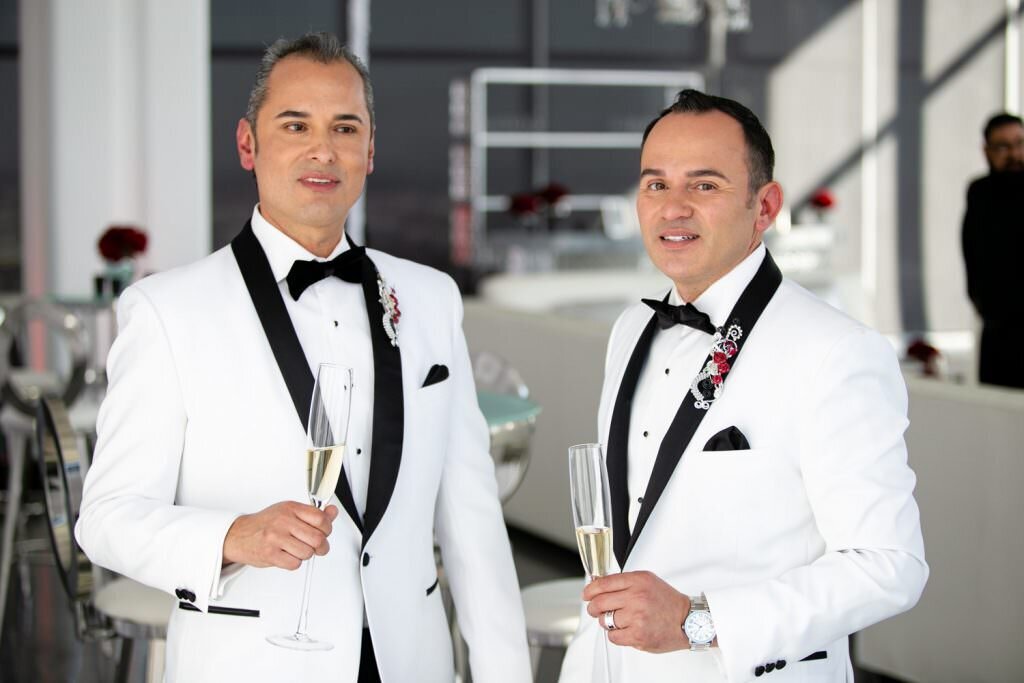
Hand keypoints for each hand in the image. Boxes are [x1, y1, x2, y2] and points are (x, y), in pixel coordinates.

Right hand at [222, 501, 338, 569]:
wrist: (239, 535)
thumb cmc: (265, 524)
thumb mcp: (289, 512)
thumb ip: (313, 514)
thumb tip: (333, 511)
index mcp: (291, 508)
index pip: (321, 519)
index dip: (327, 529)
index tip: (324, 532)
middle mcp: (283, 521)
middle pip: (317, 538)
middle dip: (321, 546)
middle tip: (317, 547)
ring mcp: (276, 538)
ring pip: (307, 553)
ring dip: (306, 555)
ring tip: (297, 550)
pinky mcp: (270, 554)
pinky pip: (295, 564)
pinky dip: (294, 563)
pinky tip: (287, 556)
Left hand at [583, 571, 691, 652]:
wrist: (687, 620)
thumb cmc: (667, 602)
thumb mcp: (647, 581)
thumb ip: (624, 582)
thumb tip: (598, 584)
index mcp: (638, 580)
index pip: (603, 583)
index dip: (590, 590)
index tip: (586, 594)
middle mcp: (637, 597)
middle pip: (599, 602)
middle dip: (593, 608)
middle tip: (595, 610)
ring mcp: (637, 617)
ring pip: (605, 620)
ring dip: (607, 622)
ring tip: (619, 620)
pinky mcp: (638, 635)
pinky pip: (613, 636)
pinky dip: (616, 635)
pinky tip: (625, 630)